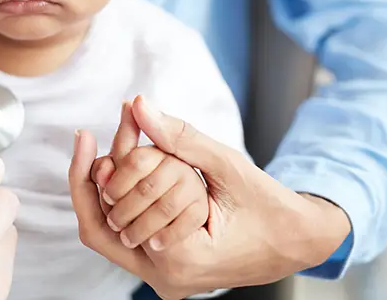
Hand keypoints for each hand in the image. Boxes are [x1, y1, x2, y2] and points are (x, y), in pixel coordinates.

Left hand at [70, 96, 350, 299]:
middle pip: (101, 227)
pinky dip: (126, 203)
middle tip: (95, 139)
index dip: (90, 173)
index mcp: (181, 259)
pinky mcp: (168, 272)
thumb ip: (178, 137)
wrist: (301, 241)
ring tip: (112, 151)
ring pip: (111, 233)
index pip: (108, 215)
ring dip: (108, 191)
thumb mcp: (225, 164)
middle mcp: (167, 279)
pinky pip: (129, 237)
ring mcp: (166, 280)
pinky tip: (126, 173)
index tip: (85, 135)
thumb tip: (137, 106)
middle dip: (96, 179)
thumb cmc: (270, 204)